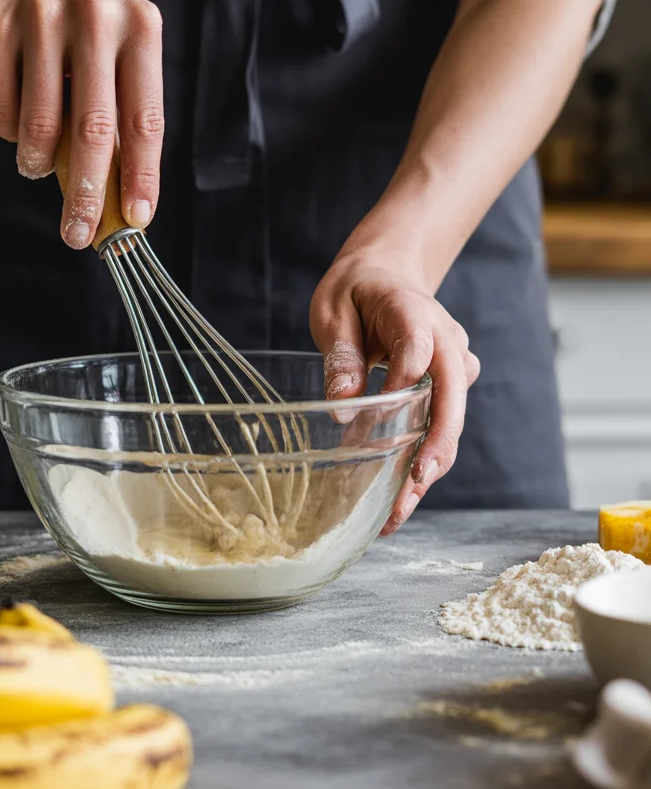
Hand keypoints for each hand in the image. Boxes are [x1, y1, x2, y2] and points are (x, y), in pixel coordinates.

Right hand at [0, 0, 163, 247]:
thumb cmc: (76, 25)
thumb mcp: (113, 51)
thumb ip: (120, 115)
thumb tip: (119, 202)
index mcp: (140, 27)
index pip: (145, 118)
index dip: (141, 175)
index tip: (134, 220)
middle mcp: (96, 16)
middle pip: (93, 130)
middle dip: (85, 194)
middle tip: (77, 234)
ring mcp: (42, 15)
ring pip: (40, 126)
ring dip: (37, 163)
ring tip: (37, 164)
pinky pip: (2, 110)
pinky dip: (10, 131)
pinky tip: (16, 114)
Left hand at [309, 250, 480, 534]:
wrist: (388, 274)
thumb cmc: (355, 291)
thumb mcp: (333, 311)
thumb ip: (341, 353)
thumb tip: (344, 406)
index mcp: (414, 313)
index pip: (417, 352)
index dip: (401, 389)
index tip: (373, 427)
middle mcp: (446, 341)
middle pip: (451, 399)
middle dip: (433, 450)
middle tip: (410, 491)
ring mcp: (454, 365)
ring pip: (451, 422)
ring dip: (428, 469)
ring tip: (396, 514)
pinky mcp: (450, 387)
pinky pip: (442, 426)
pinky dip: (423, 462)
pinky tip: (398, 499)